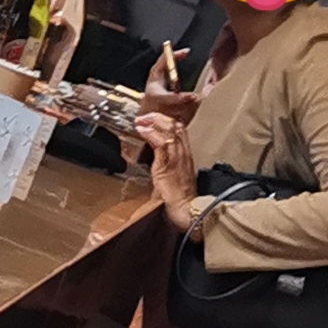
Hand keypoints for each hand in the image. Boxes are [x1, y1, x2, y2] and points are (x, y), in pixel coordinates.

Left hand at [136, 102, 197, 222]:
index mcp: (186, 157)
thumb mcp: (174, 178)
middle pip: (177, 126)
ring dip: (153, 122)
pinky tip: (142, 130)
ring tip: (141, 120)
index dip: (168, 121)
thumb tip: (156, 159)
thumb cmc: (179, 199)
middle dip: (160, 118)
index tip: (154, 118)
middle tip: (145, 116)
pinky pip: (161, 144)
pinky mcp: (168, 165)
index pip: (181, 131)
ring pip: (170, 131)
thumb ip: (168, 166)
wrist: (186, 211)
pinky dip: (150, 134)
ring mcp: (177, 159)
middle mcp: (184, 154)